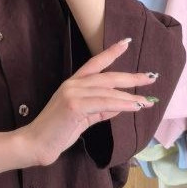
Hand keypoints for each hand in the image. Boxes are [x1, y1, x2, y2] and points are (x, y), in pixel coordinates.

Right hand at [16, 38, 160, 166]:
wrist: (34, 145)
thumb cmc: (56, 134)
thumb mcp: (82, 119)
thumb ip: (100, 110)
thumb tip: (120, 105)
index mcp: (72, 85)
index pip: (94, 64)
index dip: (111, 52)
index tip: (126, 43)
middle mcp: (72, 85)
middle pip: (107, 76)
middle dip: (131, 77)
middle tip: (152, 77)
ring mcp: (72, 94)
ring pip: (109, 91)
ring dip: (131, 96)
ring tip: (148, 100)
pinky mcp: (74, 106)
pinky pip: (104, 103)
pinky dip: (122, 105)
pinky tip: (135, 107)